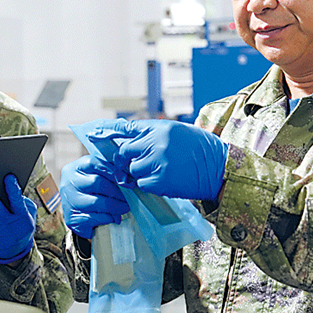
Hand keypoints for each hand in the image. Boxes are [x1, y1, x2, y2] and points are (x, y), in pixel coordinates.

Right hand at [59, 155, 129, 238]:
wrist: (77, 215)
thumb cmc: (91, 192)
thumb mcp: (96, 177)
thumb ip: (109, 173)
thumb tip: (128, 180)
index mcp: (76, 168)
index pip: (94, 163)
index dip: (114, 172)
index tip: (128, 182)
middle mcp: (69, 182)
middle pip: (96, 183)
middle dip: (117, 192)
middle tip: (128, 199)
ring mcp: (69, 201)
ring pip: (96, 202)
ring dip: (115, 207)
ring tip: (124, 209)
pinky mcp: (72, 218)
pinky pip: (93, 218)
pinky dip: (107, 218)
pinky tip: (114, 218)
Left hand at [111, 119, 227, 200]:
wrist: (219, 167)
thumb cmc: (200, 149)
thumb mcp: (177, 132)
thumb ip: (154, 135)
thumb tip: (130, 141)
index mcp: (160, 127)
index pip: (127, 128)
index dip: (108, 131)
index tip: (93, 134)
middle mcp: (156, 141)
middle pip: (125, 152)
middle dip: (125, 160)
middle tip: (130, 166)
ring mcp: (158, 161)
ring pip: (132, 169)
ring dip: (138, 174)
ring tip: (156, 172)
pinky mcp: (160, 179)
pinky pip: (141, 183)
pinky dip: (146, 185)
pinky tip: (161, 181)